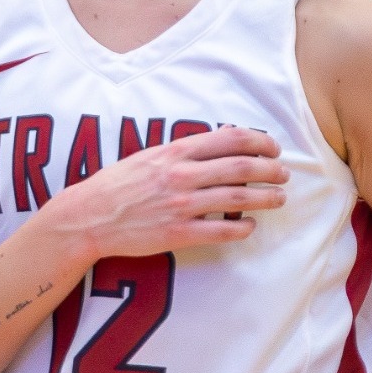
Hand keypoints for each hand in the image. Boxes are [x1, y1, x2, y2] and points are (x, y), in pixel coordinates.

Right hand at [47, 126, 288, 262]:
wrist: (88, 216)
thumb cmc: (117, 184)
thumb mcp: (148, 155)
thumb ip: (183, 149)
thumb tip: (220, 139)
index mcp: (174, 152)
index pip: (230, 139)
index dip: (259, 141)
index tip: (272, 147)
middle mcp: (181, 175)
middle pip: (240, 167)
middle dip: (269, 169)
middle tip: (283, 173)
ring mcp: (181, 205)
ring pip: (236, 198)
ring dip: (265, 197)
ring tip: (278, 198)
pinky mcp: (178, 233)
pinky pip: (221, 230)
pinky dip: (242, 227)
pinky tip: (250, 225)